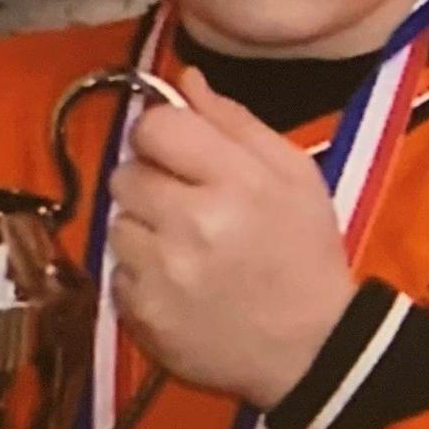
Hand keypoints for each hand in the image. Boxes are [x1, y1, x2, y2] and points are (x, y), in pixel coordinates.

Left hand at [107, 67, 357, 408]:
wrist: (311, 349)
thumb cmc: (305, 254)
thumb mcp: (296, 175)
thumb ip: (236, 122)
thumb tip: (185, 79)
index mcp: (234, 181)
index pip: (155, 127)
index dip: (162, 135)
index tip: (179, 153)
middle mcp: (191, 223)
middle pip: (125, 173)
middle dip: (150, 182)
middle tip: (184, 204)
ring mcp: (161, 273)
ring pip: (117, 223)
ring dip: (144, 230)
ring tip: (183, 248)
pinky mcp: (143, 314)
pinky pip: (117, 274)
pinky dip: (141, 276)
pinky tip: (177, 283)